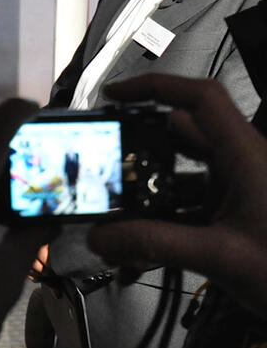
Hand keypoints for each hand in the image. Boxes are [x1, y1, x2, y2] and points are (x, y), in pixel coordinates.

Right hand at [87, 74, 266, 316]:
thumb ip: (155, 245)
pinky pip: (184, 214)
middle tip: (102, 180)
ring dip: (143, 209)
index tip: (116, 94)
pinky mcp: (231, 219)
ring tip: (117, 238)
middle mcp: (239, 167)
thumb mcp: (221, 257)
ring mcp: (235, 194)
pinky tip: (138, 259)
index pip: (199, 100)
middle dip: (134, 163)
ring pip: (175, 184)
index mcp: (245, 157)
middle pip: (174, 142)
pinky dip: (158, 231)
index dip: (155, 87)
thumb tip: (101, 237)